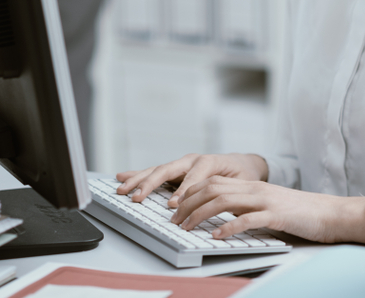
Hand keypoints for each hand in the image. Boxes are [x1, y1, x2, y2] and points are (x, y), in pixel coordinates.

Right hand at [115, 153, 267, 207]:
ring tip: (121, 186)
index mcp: (209, 161)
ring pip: (157, 170)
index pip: (192, 176)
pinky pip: (155, 171)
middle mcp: (192, 160)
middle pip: (167, 169)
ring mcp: (182, 164)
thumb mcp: (239, 183)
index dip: (182, 190)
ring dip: (138, 179)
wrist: (243, 164)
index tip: (172, 205)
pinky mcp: (176, 170)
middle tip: (136, 197)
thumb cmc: (242, 174)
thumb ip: (221, 190)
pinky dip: (139, 174)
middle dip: (150, 183)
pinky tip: (123, 175)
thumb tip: (196, 202)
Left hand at [170, 175, 364, 244]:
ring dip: (200, 214)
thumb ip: (246, 206)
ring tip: (187, 227)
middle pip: (212, 188)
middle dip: (188, 203)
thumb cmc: (300, 213)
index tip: (176, 207)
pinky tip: (216, 236)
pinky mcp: (275, 215)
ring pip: (223, 201)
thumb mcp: (267, 205)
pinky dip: (228, 228)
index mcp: (251, 186)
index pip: (212, 182)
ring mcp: (265, 201)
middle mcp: (255, 189)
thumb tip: (220, 216)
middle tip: (174, 219)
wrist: (330, 213)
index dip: (190, 193)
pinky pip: (247, 219)